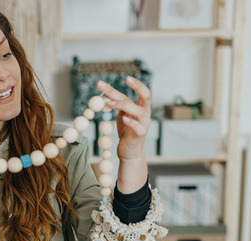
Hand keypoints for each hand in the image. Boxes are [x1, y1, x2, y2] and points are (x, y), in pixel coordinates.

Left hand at [96, 78, 149, 193]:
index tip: (126, 77)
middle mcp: (146, 113)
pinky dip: (131, 122)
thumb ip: (117, 104)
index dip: (137, 84)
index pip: (143, 92)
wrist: (129, 151)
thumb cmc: (126, 132)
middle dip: (135, 87)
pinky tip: (123, 118)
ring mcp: (144, 124)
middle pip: (145, 96)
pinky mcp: (140, 135)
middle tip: (124, 80)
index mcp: (142, 107)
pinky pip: (138, 127)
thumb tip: (105, 93)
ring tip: (109, 103)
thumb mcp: (122, 115)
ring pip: (139, 111)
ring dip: (124, 105)